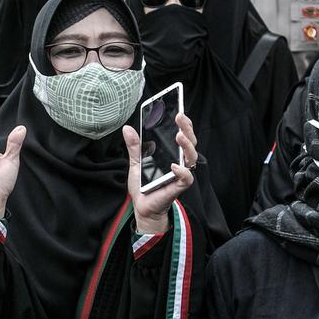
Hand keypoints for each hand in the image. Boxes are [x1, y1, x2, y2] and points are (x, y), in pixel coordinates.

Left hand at [123, 113, 197, 234]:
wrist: (142, 206)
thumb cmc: (143, 185)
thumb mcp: (136, 162)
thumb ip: (134, 146)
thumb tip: (127, 128)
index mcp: (172, 154)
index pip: (183, 135)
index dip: (184, 124)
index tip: (179, 112)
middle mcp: (180, 162)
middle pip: (190, 143)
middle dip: (187, 129)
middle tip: (180, 117)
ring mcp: (180, 174)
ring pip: (191, 158)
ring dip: (187, 146)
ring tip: (179, 136)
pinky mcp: (178, 187)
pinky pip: (186, 178)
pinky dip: (182, 171)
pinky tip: (174, 165)